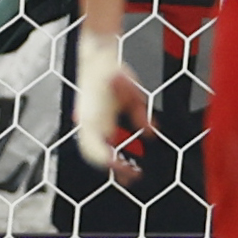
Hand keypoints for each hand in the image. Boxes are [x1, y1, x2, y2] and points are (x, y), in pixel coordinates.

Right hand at [73, 30, 146, 181]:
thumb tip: (151, 135)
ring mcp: (86, 122)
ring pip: (93, 151)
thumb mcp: (133, 93)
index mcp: (93, 118)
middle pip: (93, 156)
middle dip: (111, 169)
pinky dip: (109, 152)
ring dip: (110, 164)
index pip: (96, 149)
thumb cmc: (113, 72)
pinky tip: (124, 158)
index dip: (109, 163)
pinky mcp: (90, 120)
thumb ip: (141, 115)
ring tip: (130, 175)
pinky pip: (97, 142)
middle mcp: (86, 123)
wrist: (96, 59)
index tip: (125, 169)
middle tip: (133, 178)